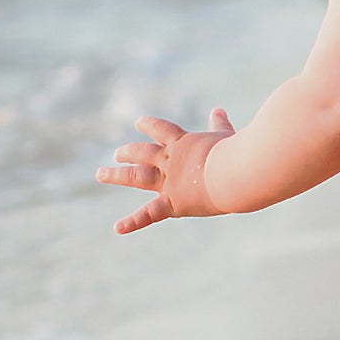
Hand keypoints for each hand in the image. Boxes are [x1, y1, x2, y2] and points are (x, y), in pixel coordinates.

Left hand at [97, 108, 234, 234]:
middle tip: (116, 154)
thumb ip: (220, 125)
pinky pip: (149, 214)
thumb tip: (219, 110)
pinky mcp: (173, 202)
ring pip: (137, 176)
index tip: (139, 123)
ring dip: (116, 175)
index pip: (163, 131)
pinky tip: (118, 228)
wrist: (235, 173)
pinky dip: (133, 222)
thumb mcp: (227, 136)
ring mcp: (169, 181)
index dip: (150, 126)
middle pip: (143, 153)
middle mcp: (171, 161)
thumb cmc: (238, 154)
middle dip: (128, 153)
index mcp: (184, 144)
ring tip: (101, 174)